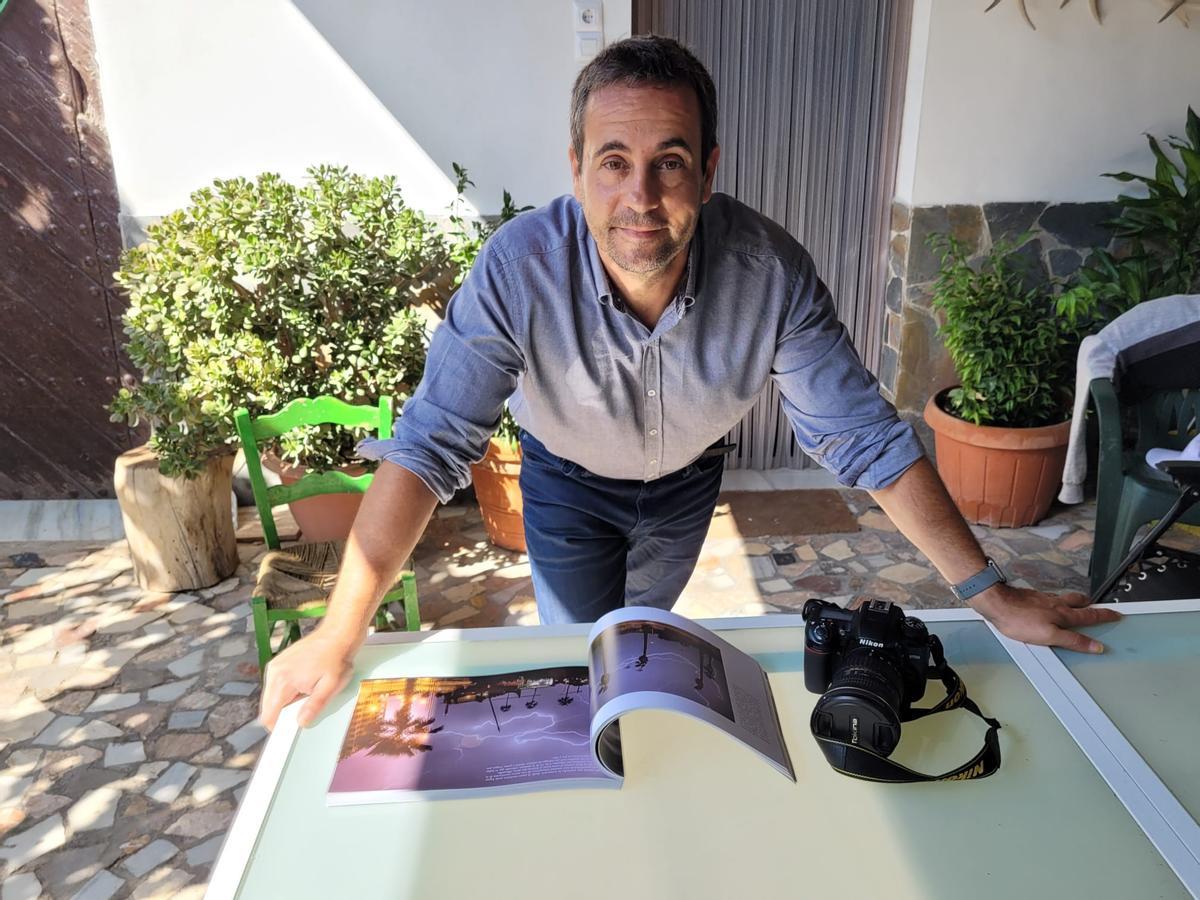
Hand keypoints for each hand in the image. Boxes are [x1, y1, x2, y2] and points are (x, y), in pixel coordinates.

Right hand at [259, 628, 357, 730]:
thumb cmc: (337, 657)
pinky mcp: (281, 661)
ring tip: (308, 692)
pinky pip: (278, 683)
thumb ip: (314, 707)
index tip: (290, 729)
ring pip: (272, 695)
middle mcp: (274, 671)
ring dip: (286, 700)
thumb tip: (301, 722)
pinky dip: (288, 689)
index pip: (268, 715)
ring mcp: (276, 665)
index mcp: (282, 680)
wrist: (339, 633)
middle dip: (284, 712)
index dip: (278, 726)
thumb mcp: (330, 687)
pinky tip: (306, 683)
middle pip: (268, 706)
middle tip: (305, 709)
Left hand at [970, 583, 1120, 652]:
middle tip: (1100, 607)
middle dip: (1091, 606)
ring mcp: (1042, 599)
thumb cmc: (1020, 621)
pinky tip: (1051, 603)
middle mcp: (1056, 604)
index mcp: (1063, 614)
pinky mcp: (1030, 597)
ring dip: (1075, 600)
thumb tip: (1097, 646)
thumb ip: (1073, 641)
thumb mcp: (1050, 636)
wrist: (997, 603)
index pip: (1089, 616)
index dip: (1104, 617)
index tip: (1117, 615)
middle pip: (1078, 603)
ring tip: (1081, 602)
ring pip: (1064, 598)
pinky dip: (1057, 600)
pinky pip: (1049, 598)